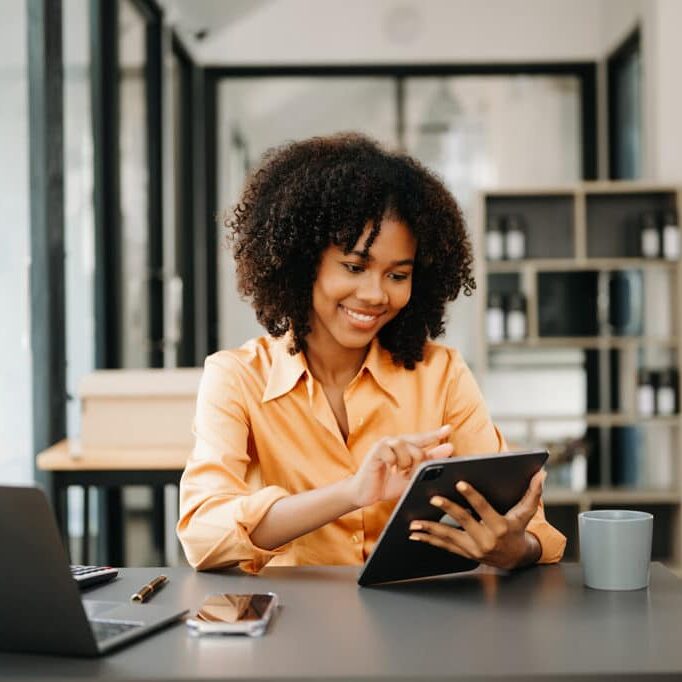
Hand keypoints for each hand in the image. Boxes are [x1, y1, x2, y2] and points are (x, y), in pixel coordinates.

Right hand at [348, 425, 453, 507]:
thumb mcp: (411, 475)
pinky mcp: (376, 450)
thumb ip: (429, 461)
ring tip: (399, 473)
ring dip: (405, 464)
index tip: (449, 429)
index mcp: (404, 446)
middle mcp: (395, 441)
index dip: (435, 434)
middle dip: (417, 465)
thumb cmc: (387, 483)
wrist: (365, 493)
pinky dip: (393, 463)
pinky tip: (389, 469)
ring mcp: (385, 444)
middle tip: (408, 475)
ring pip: (405, 448)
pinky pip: (391, 453)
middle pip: (417, 447)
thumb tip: (449, 449)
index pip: (423, 439)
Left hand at [408, 468, 545, 569]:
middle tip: (432, 498)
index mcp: (500, 526)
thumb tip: (540, 474)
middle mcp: (486, 539)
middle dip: (447, 509)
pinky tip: (415, 534)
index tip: (459, 483)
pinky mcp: (465, 553)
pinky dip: (429, 539)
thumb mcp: (526, 513)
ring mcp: (474, 548)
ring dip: (430, 529)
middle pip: (463, 521)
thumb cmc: (518, 530)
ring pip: (449, 537)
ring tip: (414, 522)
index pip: (484, 508)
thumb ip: (532, 493)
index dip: (472, 495)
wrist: (516, 559)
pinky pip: (444, 546)